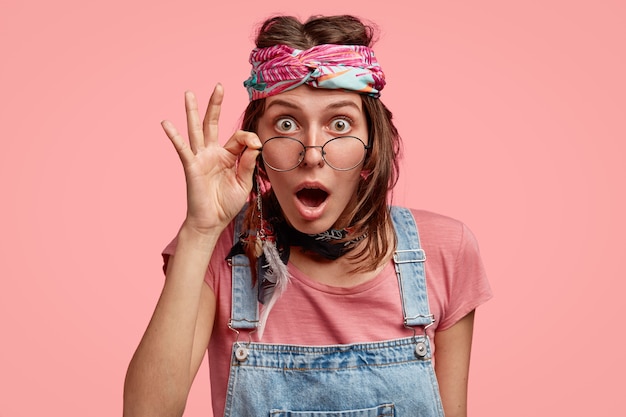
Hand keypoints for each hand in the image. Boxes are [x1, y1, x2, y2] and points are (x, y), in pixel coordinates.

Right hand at [161, 84, 260, 234]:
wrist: (212, 221)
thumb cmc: (226, 204)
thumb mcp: (243, 182)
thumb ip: (248, 163)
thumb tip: (255, 144)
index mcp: (229, 156)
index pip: (240, 138)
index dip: (250, 138)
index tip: (256, 145)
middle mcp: (214, 153)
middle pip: (214, 124)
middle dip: (216, 105)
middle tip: (219, 86)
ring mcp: (201, 158)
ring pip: (196, 130)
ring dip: (193, 111)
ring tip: (189, 93)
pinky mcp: (191, 166)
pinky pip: (182, 149)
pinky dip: (174, 136)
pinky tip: (166, 123)